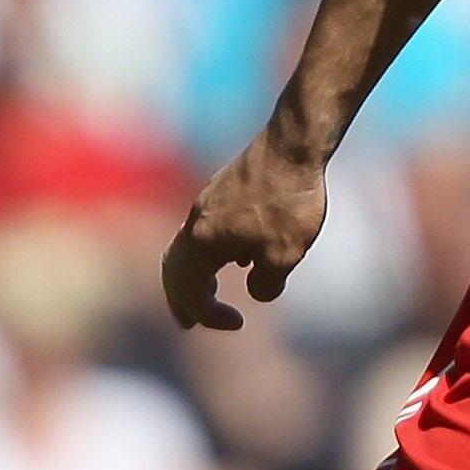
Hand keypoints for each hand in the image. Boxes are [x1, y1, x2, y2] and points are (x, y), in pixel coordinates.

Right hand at [162, 132, 328, 330]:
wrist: (294, 145)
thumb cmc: (289, 204)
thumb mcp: (284, 256)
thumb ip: (265, 284)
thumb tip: (258, 290)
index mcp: (202, 241)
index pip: (190, 291)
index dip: (209, 315)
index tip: (237, 323)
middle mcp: (196, 221)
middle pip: (175, 269)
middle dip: (182, 299)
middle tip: (188, 322)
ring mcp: (207, 202)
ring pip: (188, 246)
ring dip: (196, 274)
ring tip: (209, 291)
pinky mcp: (224, 189)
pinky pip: (205, 229)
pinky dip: (210, 252)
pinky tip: (239, 255)